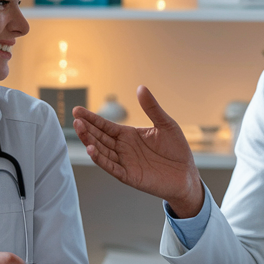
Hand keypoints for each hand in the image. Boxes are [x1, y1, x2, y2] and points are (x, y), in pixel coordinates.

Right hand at [72, 85, 204, 216]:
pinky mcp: (129, 176)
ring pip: (102, 151)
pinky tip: (92, 150)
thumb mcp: (166, 124)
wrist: (187, 175)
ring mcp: (125, 162)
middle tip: (76, 118)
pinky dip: (101, 160)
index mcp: (129, 135)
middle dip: (87, 128)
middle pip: (100, 137)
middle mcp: (123, 148)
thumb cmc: (177, 150)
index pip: (105, 125)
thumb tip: (141, 87)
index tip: (77, 110)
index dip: (92, 118)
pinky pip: (112, 167)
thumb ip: (152, 108)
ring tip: (80, 129)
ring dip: (90, 141)